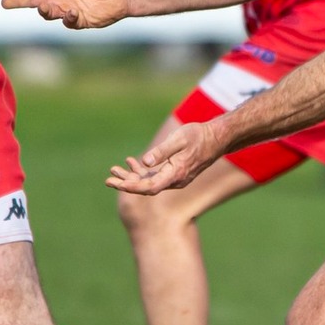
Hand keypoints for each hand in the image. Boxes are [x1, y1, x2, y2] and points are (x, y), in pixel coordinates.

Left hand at [106, 121, 222, 195]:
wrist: (217, 138)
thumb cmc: (198, 136)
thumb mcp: (178, 140)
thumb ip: (161, 152)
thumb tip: (144, 162)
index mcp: (175, 174)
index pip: (149, 187)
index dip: (131, 187)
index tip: (116, 183)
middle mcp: (175, 181)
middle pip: (146, 188)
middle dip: (126, 183)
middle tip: (107, 179)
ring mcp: (175, 179)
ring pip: (149, 182)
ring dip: (131, 176)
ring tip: (114, 169)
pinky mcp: (174, 173)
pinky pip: (155, 176)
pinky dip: (142, 170)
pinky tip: (130, 161)